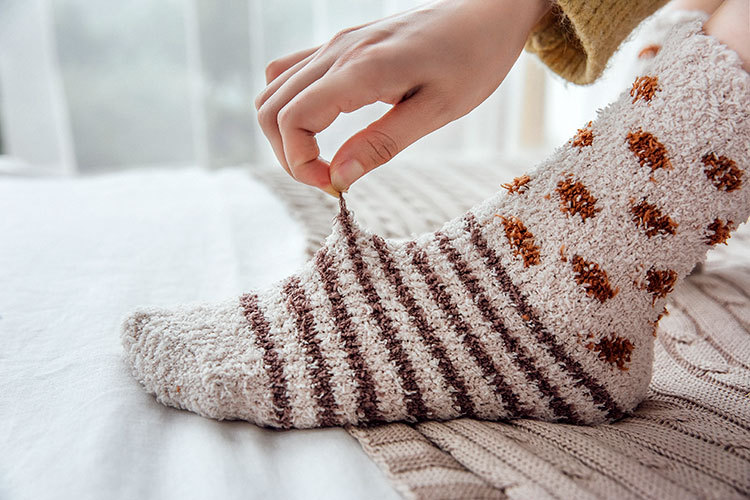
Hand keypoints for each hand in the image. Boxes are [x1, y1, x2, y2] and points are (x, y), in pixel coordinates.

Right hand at [255, 0, 549, 194]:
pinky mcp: (341, 44)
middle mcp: (338, 51)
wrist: (487, 14)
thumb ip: (382, 144)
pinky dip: (292, 106)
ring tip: (323, 159)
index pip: (292, 118)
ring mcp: (336, 44)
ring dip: (285, 132)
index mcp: (361, 69)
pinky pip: (291, 72)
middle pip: (271, 107)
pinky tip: (322, 127)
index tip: (333, 185)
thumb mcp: (437, 111)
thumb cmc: (473, 60)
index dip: (299, 162)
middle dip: (288, 154)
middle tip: (328, 179)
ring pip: (274, 89)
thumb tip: (338, 178)